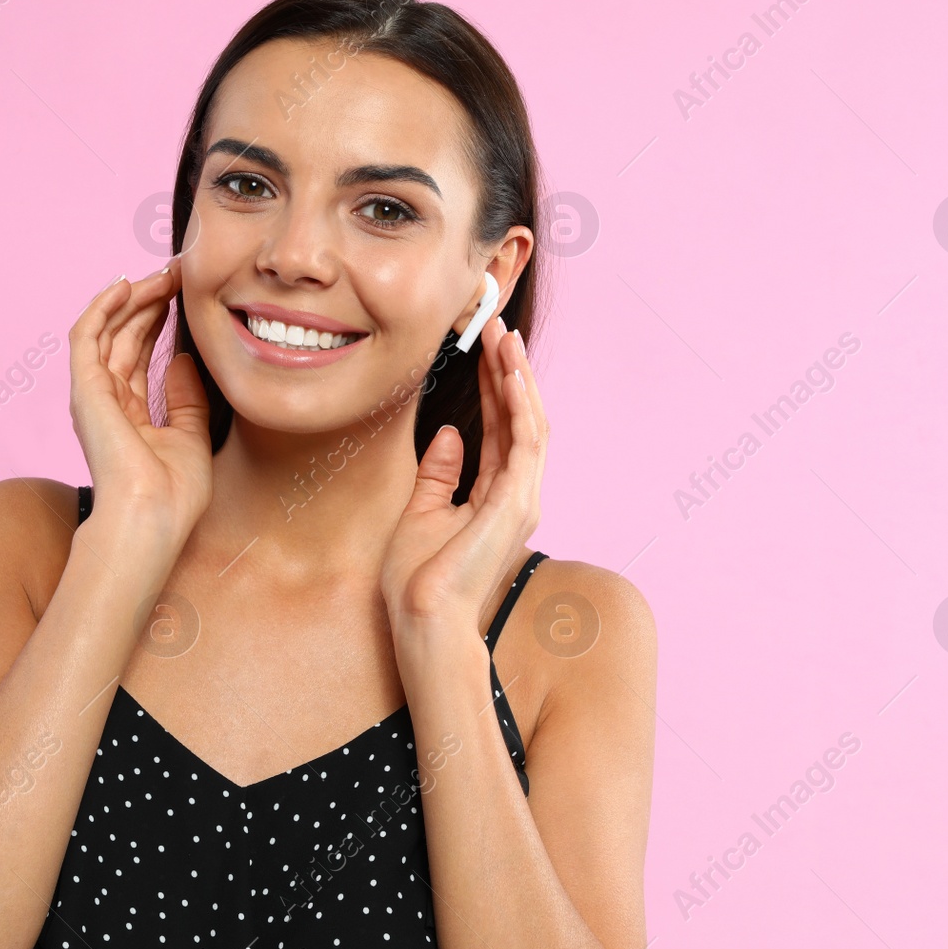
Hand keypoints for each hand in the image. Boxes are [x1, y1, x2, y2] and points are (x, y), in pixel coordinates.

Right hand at [68, 256, 211, 541]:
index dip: (159, 322)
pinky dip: (102, 307)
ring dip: (132, 298)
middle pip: (123, 338)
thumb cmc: (173, 495)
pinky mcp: (85, 390)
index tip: (184, 296)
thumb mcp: (191, 436)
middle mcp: (106, 403)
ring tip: (162, 275)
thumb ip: (185, 397)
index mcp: (129, 416)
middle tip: (178, 275)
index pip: (139, 356)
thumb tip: (179, 358)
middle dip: (150, 302)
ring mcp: (93, 396)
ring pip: (106, 331)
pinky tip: (126, 285)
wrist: (153, 518)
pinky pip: (86, 336)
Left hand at [380, 313, 547, 648]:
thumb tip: (449, 434)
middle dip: (511, 373)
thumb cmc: (418, 580)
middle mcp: (517, 496)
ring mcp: (521, 499)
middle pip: (519, 420)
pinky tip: (511, 374)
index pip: (499, 430)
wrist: (423, 619)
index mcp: (496, 499)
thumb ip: (440, 474)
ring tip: (506, 338)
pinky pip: (525, 442)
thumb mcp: (422, 512)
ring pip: (529, 424)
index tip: (485, 350)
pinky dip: (520, 405)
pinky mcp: (516, 502)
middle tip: (500, 329)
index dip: (494, 388)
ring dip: (519, 378)